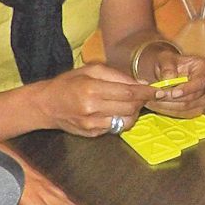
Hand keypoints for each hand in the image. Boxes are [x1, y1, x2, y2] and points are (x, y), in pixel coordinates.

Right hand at [36, 62, 155, 137]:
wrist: (46, 104)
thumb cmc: (68, 83)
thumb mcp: (90, 70)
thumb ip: (117, 75)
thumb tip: (141, 82)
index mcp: (92, 89)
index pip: (128, 93)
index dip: (146, 92)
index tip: (159, 91)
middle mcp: (92, 109)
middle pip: (131, 108)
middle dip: (142, 101)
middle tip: (143, 95)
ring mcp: (92, 125)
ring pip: (126, 121)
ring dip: (133, 112)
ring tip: (127, 103)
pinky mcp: (92, 134)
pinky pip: (116, 127)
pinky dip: (120, 119)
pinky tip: (113, 111)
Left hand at [144, 50, 204, 116]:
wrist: (169, 70)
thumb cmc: (170, 63)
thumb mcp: (166, 58)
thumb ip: (167, 67)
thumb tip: (169, 78)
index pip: (199, 82)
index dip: (186, 89)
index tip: (173, 93)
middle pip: (192, 98)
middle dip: (171, 100)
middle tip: (154, 97)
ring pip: (187, 109)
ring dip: (168, 107)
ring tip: (151, 102)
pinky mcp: (198, 108)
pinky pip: (184, 114)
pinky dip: (169, 111)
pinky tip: (157, 106)